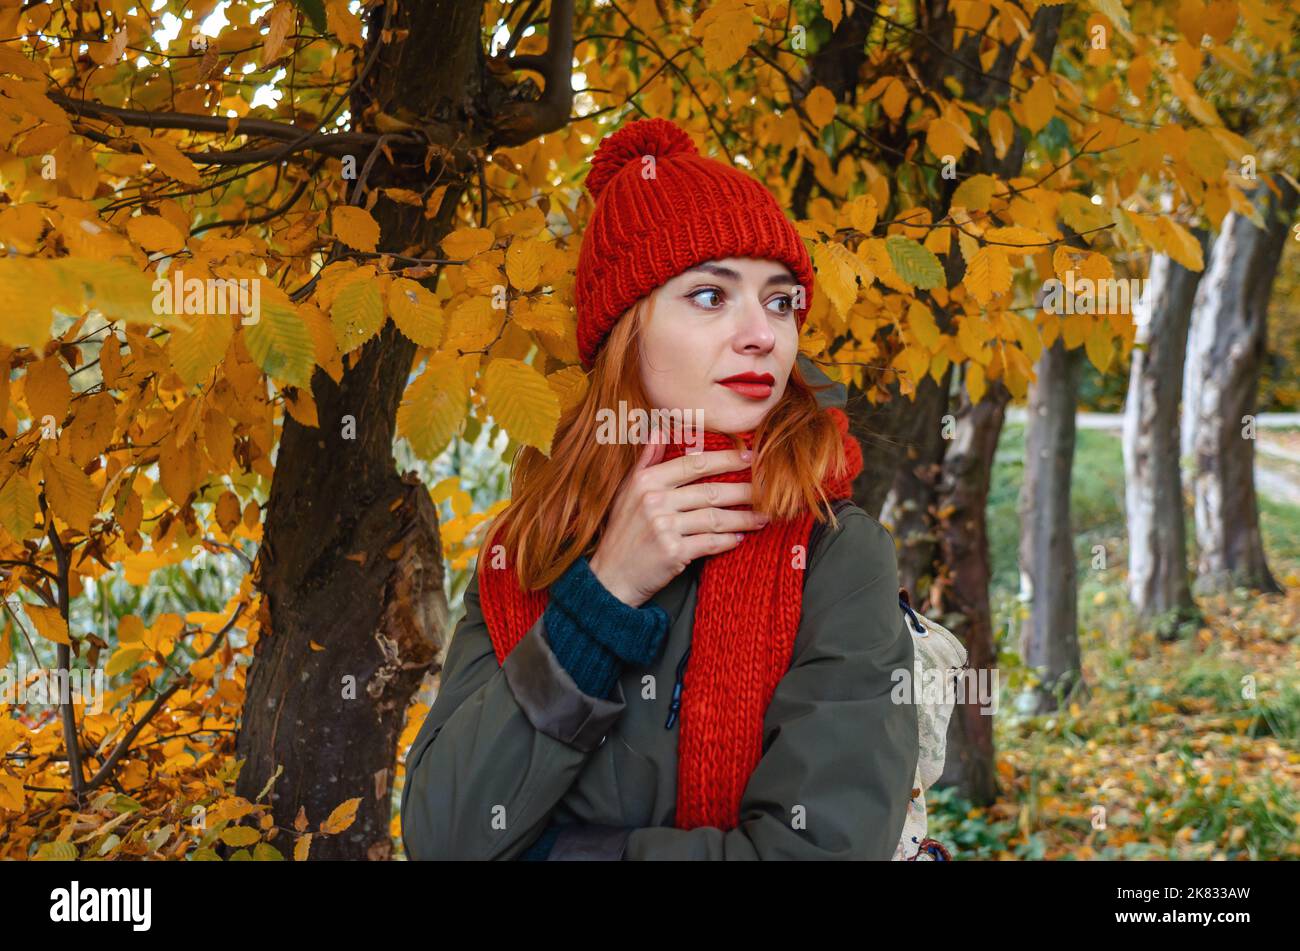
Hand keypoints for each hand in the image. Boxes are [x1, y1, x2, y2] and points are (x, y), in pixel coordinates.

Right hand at [587, 436, 768, 606]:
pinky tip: (740, 538)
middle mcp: (654, 501)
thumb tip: (658, 429)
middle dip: (744, 490)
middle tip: (768, 489)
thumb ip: (645, 460)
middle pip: (711, 491)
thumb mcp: (627, 491)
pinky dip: (729, 541)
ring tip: (762, 517)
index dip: (726, 458)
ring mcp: (663, 527)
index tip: (750, 456)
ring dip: (744, 518)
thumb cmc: (623, 532)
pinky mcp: (673, 553)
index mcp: (646, 481)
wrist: (611, 576)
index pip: (694, 463)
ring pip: (715, 517)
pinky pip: (711, 542)